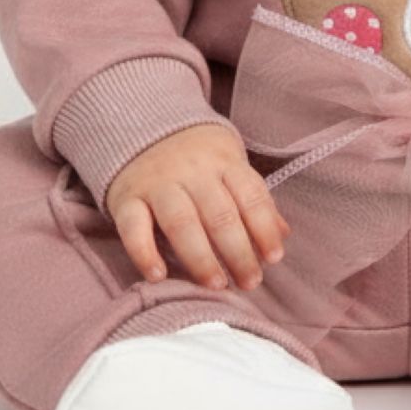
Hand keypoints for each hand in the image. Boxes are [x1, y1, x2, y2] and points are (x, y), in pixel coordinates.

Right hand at [104, 121, 289, 293]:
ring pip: (181, 222)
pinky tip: (158, 276)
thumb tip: (284, 236)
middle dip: (238, 252)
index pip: (250, 196)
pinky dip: (144, 253)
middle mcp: (192, 171)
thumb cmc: (198, 157)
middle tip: (249, 282)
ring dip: (200, 257)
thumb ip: (254, 200)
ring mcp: (158, 183)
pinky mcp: (126, 197)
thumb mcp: (230, 166)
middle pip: (219, 214)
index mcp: (224, 162)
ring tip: (216, 284)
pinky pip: (133, 227)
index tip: (274, 259)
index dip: (265, 229)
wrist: (142, 125)